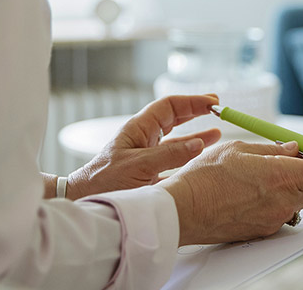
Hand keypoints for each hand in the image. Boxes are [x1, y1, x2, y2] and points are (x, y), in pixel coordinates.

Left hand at [65, 94, 222, 198]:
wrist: (85, 202)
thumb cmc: (103, 181)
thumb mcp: (139, 166)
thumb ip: (170, 155)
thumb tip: (199, 143)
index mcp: (138, 129)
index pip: (169, 106)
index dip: (192, 102)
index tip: (213, 102)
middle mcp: (143, 138)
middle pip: (174, 118)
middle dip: (196, 112)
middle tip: (217, 108)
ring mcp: (146, 155)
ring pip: (176, 139)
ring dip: (196, 134)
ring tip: (217, 131)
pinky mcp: (148, 172)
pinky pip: (173, 158)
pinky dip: (189, 155)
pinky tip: (200, 156)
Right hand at [159, 141, 302, 245]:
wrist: (182, 210)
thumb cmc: (205, 178)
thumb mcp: (239, 149)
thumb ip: (272, 149)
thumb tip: (293, 149)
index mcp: (283, 177)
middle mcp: (284, 201)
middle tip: (298, 154)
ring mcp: (274, 219)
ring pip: (300, 199)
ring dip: (295, 184)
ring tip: (267, 170)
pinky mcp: (263, 230)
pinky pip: (282, 210)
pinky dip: (278, 197)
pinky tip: (253, 188)